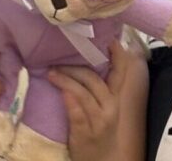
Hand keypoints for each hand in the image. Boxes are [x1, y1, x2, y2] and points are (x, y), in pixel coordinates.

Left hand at [48, 43, 131, 160]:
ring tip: (51, 73)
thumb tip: (84, 63)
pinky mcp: (85, 132)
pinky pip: (76, 111)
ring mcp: (99, 121)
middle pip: (94, 79)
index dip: (117, 55)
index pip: (120, 72)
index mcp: (115, 99)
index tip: (109, 39)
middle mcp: (110, 107)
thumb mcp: (104, 109)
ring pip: (83, 92)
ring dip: (65, 80)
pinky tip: (59, 89)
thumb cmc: (99, 132)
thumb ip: (98, 89)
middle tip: (56, 63)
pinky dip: (68, 98)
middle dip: (75, 68)